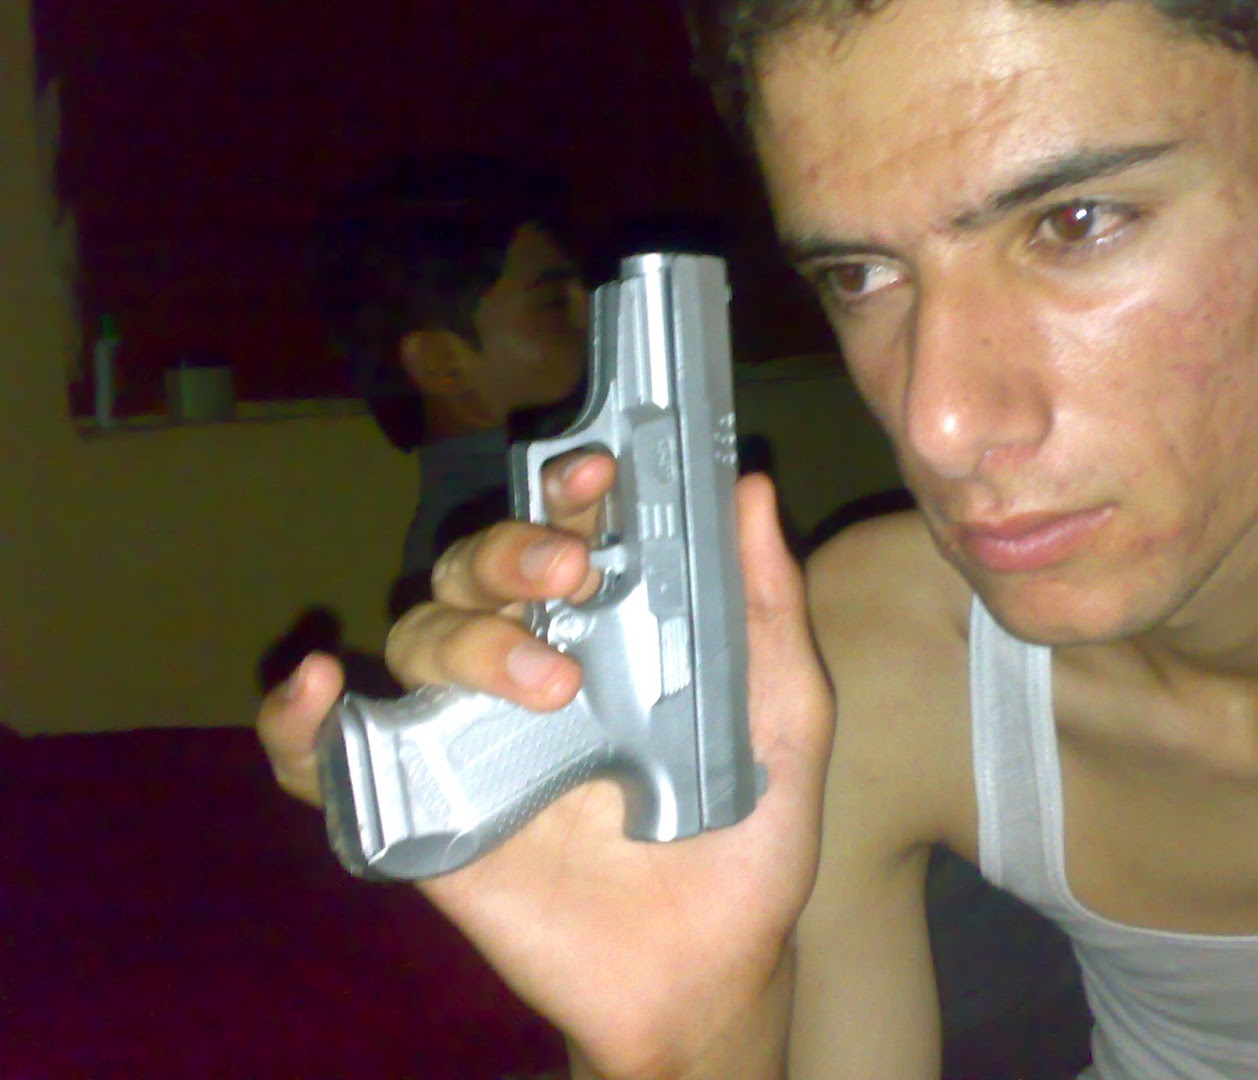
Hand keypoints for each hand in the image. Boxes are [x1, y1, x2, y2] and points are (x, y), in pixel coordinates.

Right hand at [257, 454, 833, 1078]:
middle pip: (477, 571)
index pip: (566, 535)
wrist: (707, 967)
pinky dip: (298, 725)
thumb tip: (748, 487)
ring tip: (546, 684)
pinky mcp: (420, 811)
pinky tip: (318, 692)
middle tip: (569, 571)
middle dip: (511, 550)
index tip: (597, 468)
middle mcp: (530, 664)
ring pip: (418, 638)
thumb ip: (765, 609)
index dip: (568, 492)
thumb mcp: (781, 716)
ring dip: (464, 636)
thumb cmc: (747, 838)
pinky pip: (326, 762)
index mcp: (609, 632)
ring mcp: (471, 735)